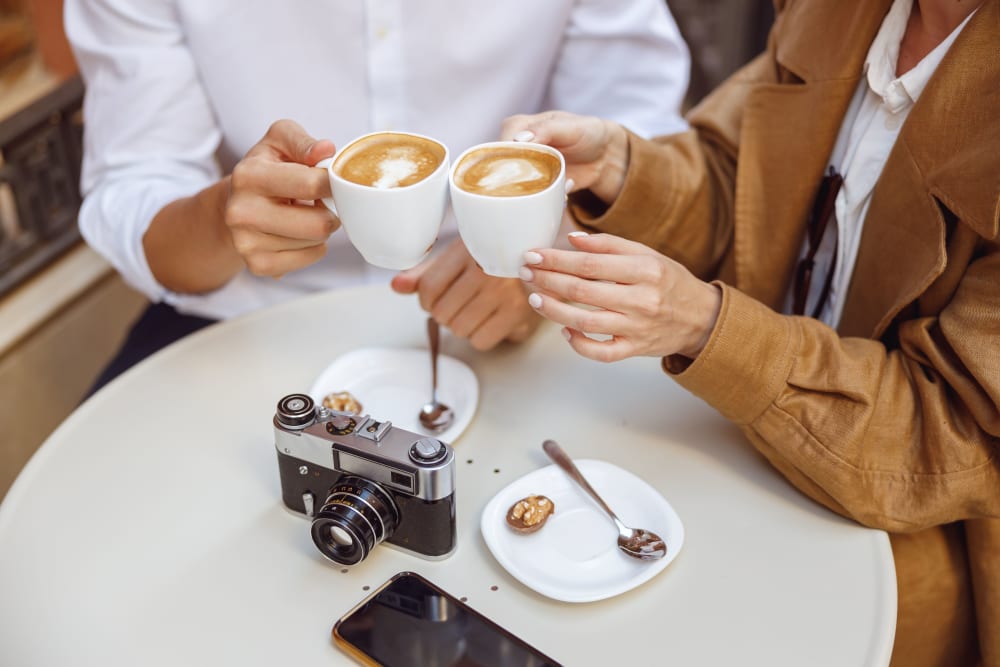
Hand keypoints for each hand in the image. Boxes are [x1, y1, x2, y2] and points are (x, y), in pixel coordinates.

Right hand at [225, 119, 339, 276]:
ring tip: (304, 214)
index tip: (332, 181)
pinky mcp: (257, 265)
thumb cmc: (266, 168)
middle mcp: (242, 212)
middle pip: (319, 224)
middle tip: (322, 202)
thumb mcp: (279, 141)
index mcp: (248, 176)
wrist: (235, 202)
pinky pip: (308, 259)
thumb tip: (326, 150)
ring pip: (316, 242)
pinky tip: (299, 233)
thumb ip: (303, 142)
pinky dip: (313, 247)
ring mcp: (247, 242)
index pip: (312, 184)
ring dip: (320, 229)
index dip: (333, 183)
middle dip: (331, 212)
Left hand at [391, 238, 541, 350]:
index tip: (434, 300)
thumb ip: (424, 275)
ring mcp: (504, 292)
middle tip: (458, 306)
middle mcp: (486, 270)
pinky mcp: (518, 313)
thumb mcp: (456, 261)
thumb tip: (396, 286)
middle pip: (441, 312)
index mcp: (467, 250)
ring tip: (475, 311)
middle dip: (444, 315)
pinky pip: (480, 340)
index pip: (428, 288)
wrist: (540, 269)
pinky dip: (480, 336)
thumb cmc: (490, 265)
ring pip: (459, 329)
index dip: (425, 301)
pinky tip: (489, 320)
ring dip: (461, 326)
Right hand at [500, 111, 628, 204]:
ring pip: (513, 187)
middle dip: (518, 180)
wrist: (604, 154)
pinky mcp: (534, 187)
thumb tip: (518, 139)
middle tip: (542, 183)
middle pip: (501, 169)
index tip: (524, 169)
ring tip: (558, 185)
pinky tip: (563, 191)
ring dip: (533, 193)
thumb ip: (544, 130)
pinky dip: (544, 200)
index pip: (500, 144)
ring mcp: (524, 169)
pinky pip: (529, 198)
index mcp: (518, 127)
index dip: (506, 159)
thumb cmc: (586, 131)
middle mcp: (516, 148)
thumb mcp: (569, 126)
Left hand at [519, 233, 721, 361]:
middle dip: (548, 280)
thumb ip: (610, 245)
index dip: (556, 259)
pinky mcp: (634, 350)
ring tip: (534, 298)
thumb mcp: (647, 255)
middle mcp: (641, 300)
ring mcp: (637, 328)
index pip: (589, 263)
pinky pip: (601, 352)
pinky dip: (578, 344)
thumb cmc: (669, 282)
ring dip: (554, 311)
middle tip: (526, 273)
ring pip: (585, 322)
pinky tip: (564, 330)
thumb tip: (572, 240)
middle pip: (582, 291)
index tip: (533, 255)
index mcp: (645, 270)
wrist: (701, 318)